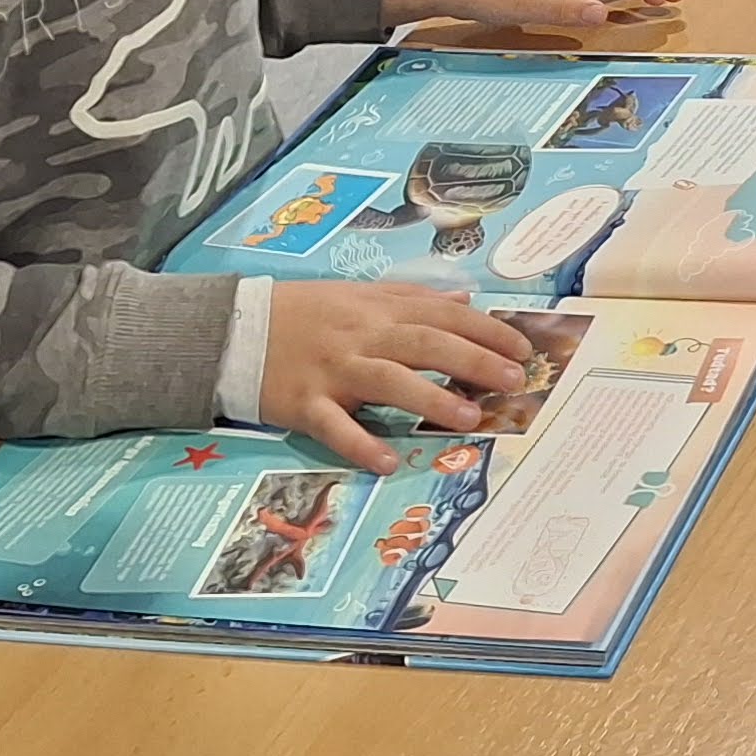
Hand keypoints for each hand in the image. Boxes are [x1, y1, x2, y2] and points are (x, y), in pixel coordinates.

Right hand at [260, 283, 533, 472]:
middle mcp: (361, 336)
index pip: (442, 315)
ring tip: (470, 418)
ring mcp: (333, 370)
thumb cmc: (304, 312)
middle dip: (472, 360)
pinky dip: (361, 443)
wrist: (234, 329)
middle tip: (513, 381)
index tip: (521, 348)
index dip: (484, 330)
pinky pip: (334, 426)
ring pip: (387, 381)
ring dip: (430, 399)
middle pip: (424, 344)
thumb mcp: (360, 293)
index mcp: (378, 309)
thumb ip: (412, 296)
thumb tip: (466, 298)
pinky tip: (388, 461)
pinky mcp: (304, 403)